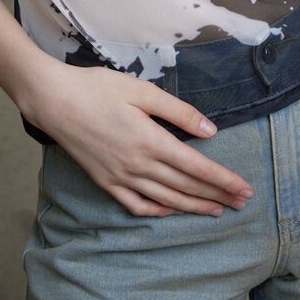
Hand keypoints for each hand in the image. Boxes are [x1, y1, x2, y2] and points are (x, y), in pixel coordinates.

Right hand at [23, 62, 254, 217]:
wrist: (54, 101)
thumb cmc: (98, 88)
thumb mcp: (141, 90)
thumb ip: (178, 112)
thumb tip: (210, 130)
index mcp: (151, 141)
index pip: (197, 167)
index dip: (223, 179)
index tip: (245, 188)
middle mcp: (139, 165)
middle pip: (186, 186)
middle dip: (217, 195)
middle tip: (242, 202)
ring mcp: (121, 178)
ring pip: (166, 200)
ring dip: (194, 207)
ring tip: (216, 211)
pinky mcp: (105, 182)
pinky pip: (137, 205)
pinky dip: (158, 212)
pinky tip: (171, 211)